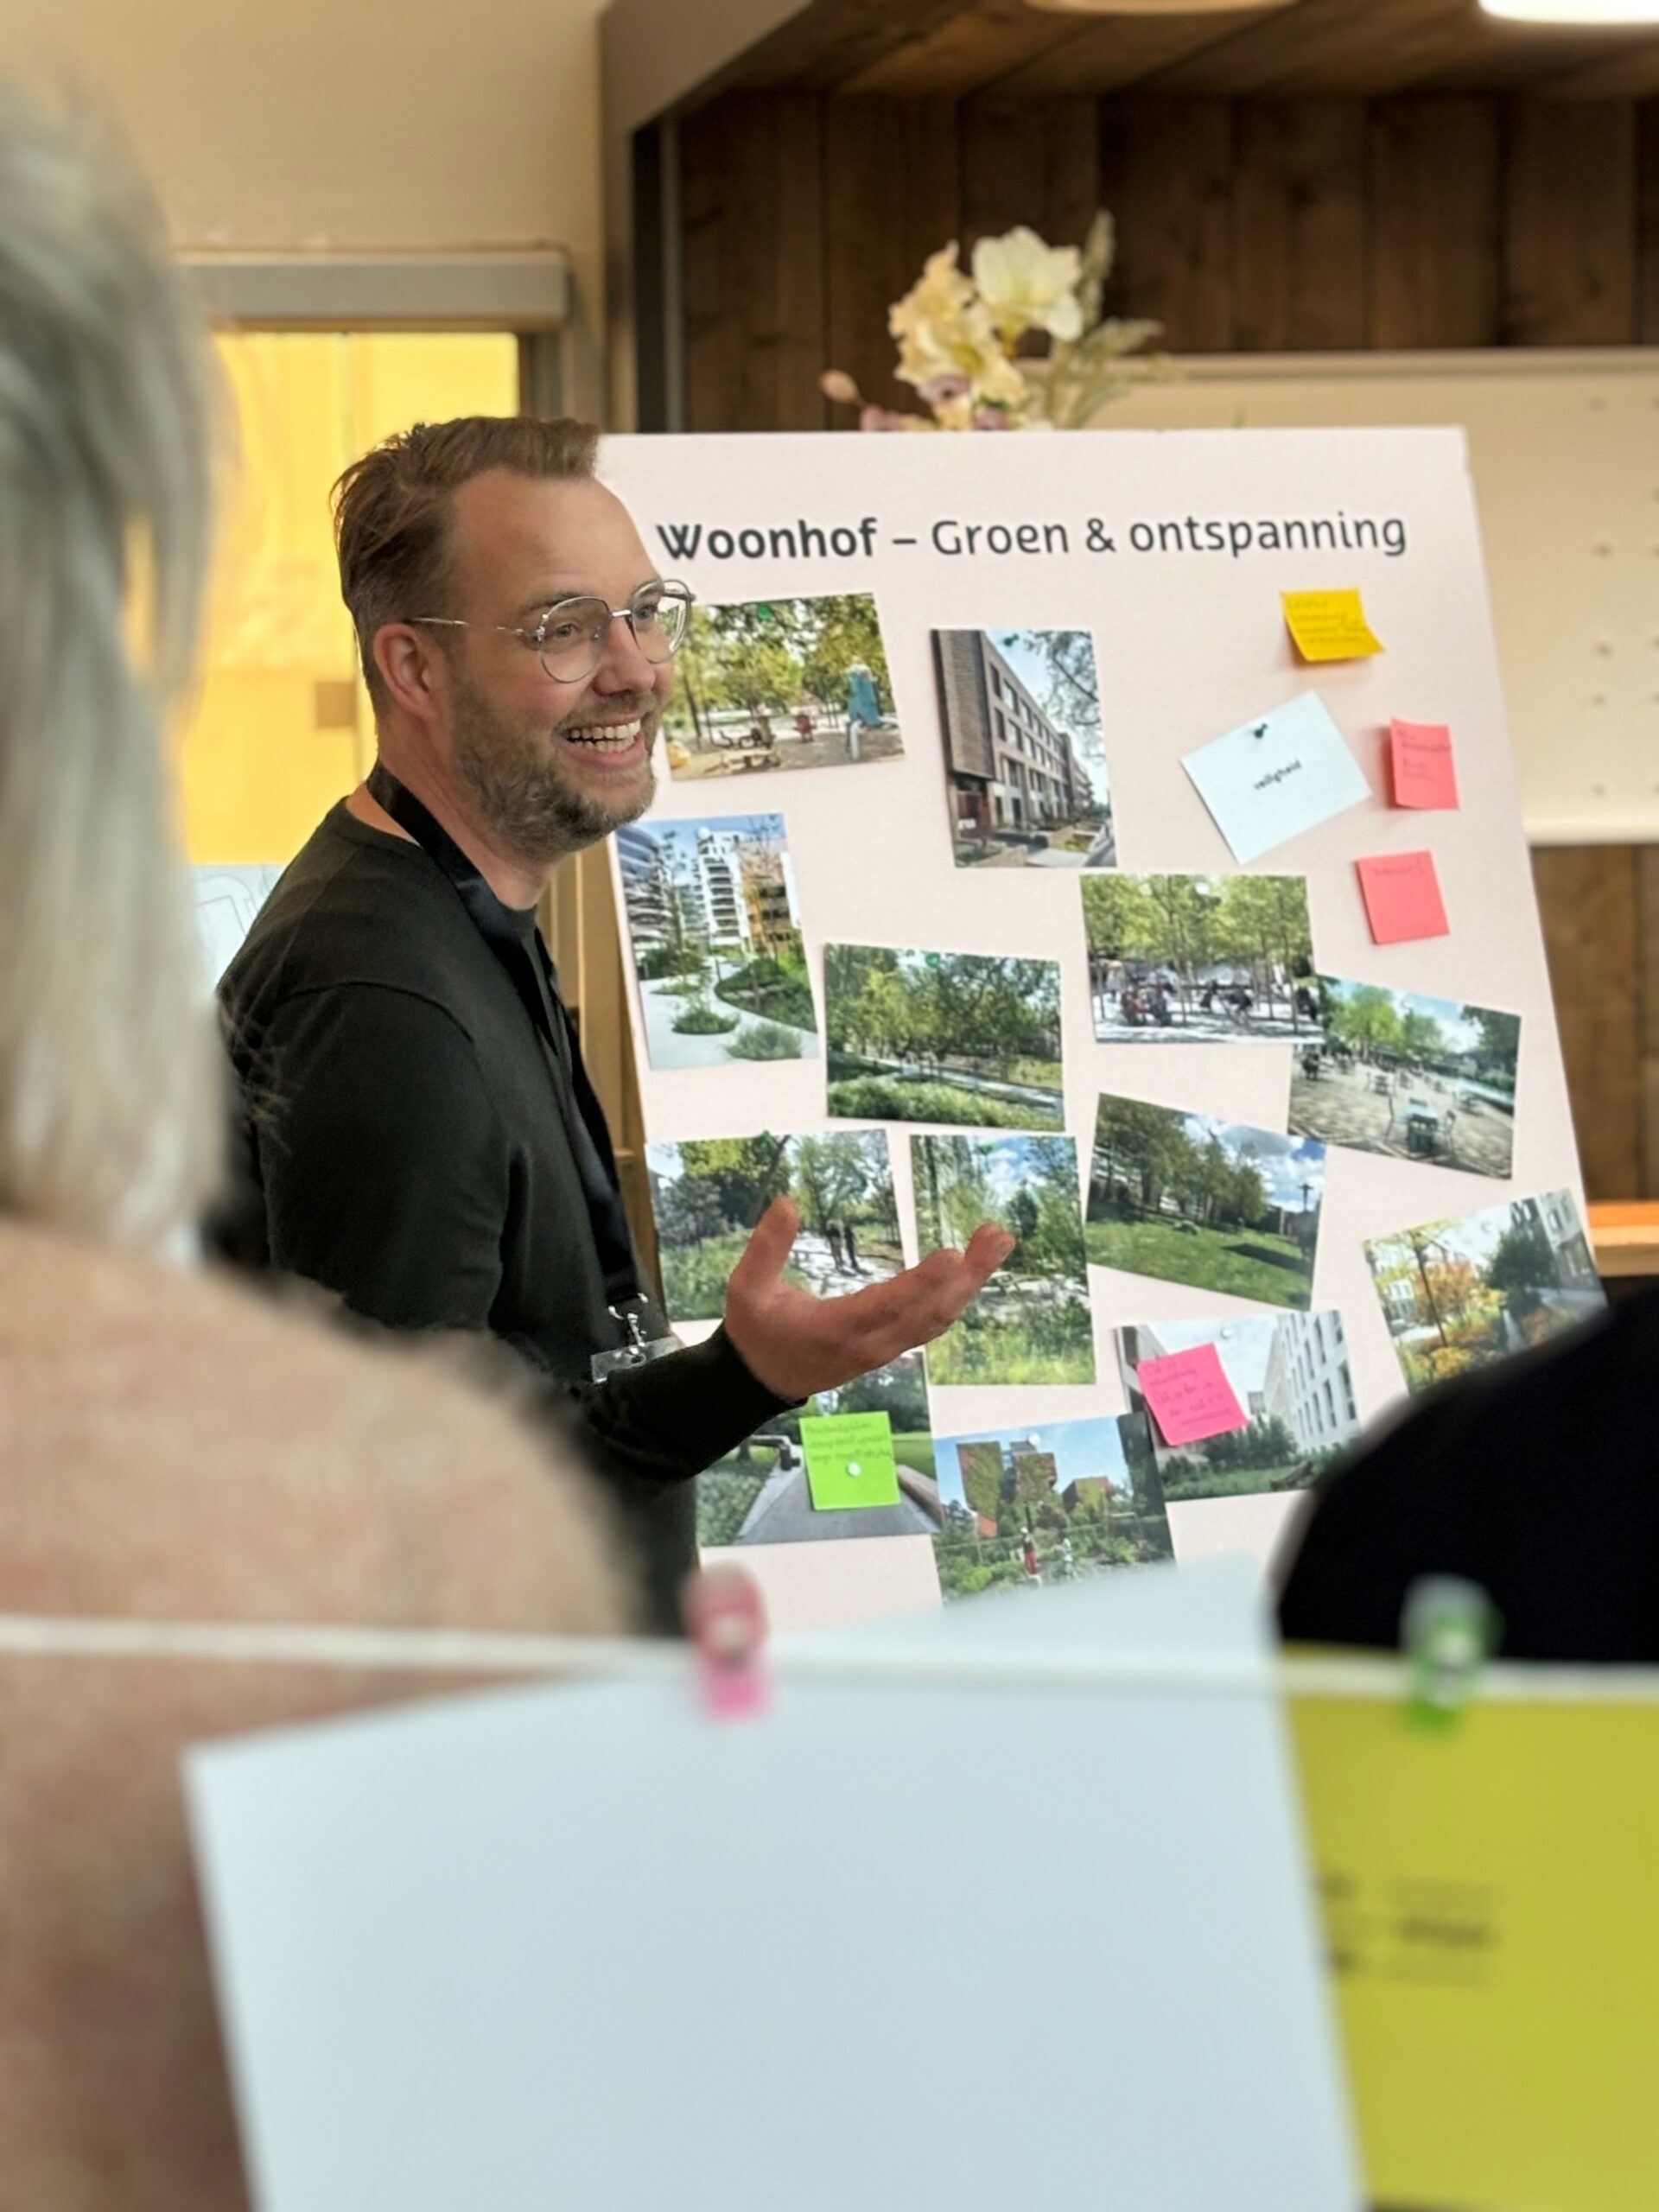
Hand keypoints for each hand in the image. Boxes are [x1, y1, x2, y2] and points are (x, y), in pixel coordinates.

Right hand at [723, 1196, 1013, 1402]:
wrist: (760, 1382)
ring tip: (997, 1241)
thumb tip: (787, 1202)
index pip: (887, 1306)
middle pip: (930, 1313)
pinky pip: (931, 1323)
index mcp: (835, 1330)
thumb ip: (766, 1248)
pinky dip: (957, 1295)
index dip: (922, 1283)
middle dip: (968, 1276)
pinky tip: (973, 1269)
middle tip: (998, 1236)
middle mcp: (870, 1344)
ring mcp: (885, 1349)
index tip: (953, 1255)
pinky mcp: (891, 1346)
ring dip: (971, 1282)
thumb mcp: (746, 1290)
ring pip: (938, 1319)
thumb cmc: (755, 1332)